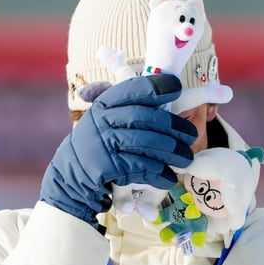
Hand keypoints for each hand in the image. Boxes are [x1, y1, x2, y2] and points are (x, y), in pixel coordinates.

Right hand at [42, 74, 196, 225]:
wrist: (71, 178)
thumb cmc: (100, 146)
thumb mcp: (107, 121)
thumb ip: (130, 108)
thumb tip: (169, 95)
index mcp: (104, 104)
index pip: (133, 89)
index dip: (156, 87)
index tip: (177, 88)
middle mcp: (102, 119)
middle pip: (144, 117)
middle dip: (173, 126)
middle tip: (192, 135)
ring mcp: (102, 142)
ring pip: (145, 142)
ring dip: (171, 151)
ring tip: (187, 159)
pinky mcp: (106, 166)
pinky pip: (140, 166)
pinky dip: (158, 172)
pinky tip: (169, 177)